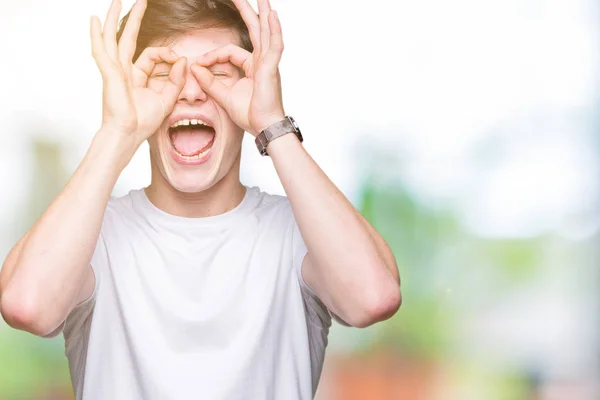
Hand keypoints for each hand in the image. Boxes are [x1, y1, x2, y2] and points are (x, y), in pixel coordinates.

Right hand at [91, 0, 186, 146]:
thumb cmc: (143, 123)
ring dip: (114, 18)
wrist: (128, 135)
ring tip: (117, 0)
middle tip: (141, 1)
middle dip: (135, 19)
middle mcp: (123, 70)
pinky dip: (96, 34)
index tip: (179, 62)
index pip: (152, 56)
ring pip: (113, 38)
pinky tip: (94, 20)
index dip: (168, 55)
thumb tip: (183, 59)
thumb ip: (176, 80)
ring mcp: (114, 70)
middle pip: (128, 38)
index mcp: (136, 77)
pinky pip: (101, 49)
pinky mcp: (109, 72)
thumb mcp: (167, 99)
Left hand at [191, 0, 284, 135]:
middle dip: (246, 11)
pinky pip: (274, 44)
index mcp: (251, 67)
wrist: (264, 128)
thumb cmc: (251, 115)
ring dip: (263, 12)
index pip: (228, 52)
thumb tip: (194, 67)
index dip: (212, 56)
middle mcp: (261, 61)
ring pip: (265, 32)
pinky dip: (274, 29)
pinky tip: (272, 15)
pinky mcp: (271, 67)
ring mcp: (268, 63)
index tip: (199, 66)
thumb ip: (209, 82)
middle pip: (254, 30)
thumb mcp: (223, 96)